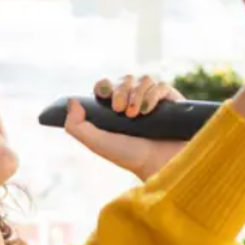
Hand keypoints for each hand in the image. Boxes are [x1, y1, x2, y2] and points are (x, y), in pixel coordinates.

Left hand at [65, 76, 187, 180]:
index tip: (103, 94)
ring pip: (144, 79)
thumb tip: (72, 102)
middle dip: (121, 91)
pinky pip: (162, 86)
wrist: (160, 165)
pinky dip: (153, 94)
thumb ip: (76, 127)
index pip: (107, 86)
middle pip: (125, 79)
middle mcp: (135, 102)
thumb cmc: (129, 157)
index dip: (104, 85)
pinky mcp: (172, 102)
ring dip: (137, 93)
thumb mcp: (97, 144)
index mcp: (115, 109)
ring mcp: (154, 101)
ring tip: (136, 114)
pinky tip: (148, 111)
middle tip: (120, 110)